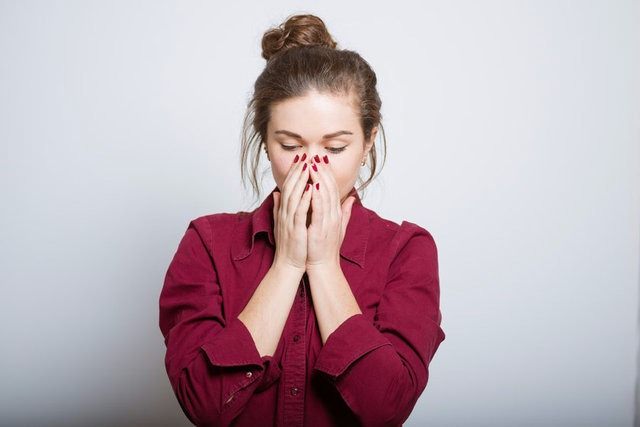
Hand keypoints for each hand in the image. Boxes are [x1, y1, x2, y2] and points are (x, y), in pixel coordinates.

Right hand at [272, 154, 312, 271]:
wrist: (288, 265)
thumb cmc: (289, 245)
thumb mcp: (283, 222)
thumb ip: (280, 207)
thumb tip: (277, 193)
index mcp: (283, 211)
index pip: (288, 187)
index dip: (294, 172)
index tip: (300, 159)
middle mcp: (284, 213)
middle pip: (290, 187)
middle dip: (297, 171)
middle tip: (304, 156)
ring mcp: (289, 220)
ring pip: (294, 196)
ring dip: (301, 180)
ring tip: (308, 166)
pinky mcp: (295, 229)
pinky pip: (300, 211)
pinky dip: (305, 199)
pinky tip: (311, 188)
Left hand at [305, 155, 355, 270]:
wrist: (323, 267)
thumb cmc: (326, 248)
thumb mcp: (337, 226)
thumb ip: (344, 212)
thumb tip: (350, 199)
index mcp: (335, 213)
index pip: (332, 189)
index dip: (327, 174)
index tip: (320, 161)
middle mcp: (334, 215)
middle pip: (329, 188)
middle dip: (322, 171)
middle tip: (316, 156)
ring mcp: (328, 221)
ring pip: (325, 195)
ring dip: (318, 179)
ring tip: (312, 165)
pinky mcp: (320, 228)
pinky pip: (318, 209)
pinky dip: (316, 196)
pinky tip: (311, 185)